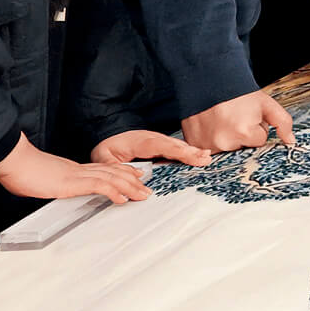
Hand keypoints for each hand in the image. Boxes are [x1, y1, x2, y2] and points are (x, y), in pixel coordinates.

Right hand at [0, 132, 150, 202]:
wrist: (12, 160)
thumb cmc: (19, 170)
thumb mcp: (40, 179)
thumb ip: (49, 183)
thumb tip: (47, 188)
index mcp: (72, 169)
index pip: (103, 169)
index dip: (120, 171)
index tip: (133, 174)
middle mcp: (78, 169)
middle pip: (112, 172)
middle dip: (132, 180)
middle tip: (146, 188)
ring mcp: (76, 175)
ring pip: (110, 178)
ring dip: (129, 187)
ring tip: (142, 195)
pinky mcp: (71, 182)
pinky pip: (98, 186)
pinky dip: (113, 192)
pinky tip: (122, 199)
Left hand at [90, 129, 210, 168]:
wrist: (107, 134)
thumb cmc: (107, 146)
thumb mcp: (102, 157)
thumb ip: (113, 167)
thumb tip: (130, 176)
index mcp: (139, 141)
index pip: (161, 145)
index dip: (177, 150)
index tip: (190, 155)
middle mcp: (151, 139)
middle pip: (173, 144)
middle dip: (189, 151)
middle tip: (205, 157)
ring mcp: (156, 140)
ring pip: (176, 145)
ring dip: (191, 150)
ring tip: (206, 156)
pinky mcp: (158, 145)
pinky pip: (174, 147)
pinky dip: (187, 151)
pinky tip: (198, 155)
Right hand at [181, 91, 294, 153]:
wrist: (207, 76)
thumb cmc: (237, 91)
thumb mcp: (264, 102)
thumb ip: (282, 121)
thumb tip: (290, 141)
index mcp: (244, 132)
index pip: (259, 140)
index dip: (255, 126)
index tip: (246, 114)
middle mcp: (224, 142)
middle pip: (242, 148)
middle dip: (241, 135)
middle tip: (233, 116)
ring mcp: (207, 144)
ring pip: (226, 149)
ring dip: (226, 139)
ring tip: (221, 119)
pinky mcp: (194, 143)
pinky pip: (208, 150)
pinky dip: (210, 140)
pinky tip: (210, 124)